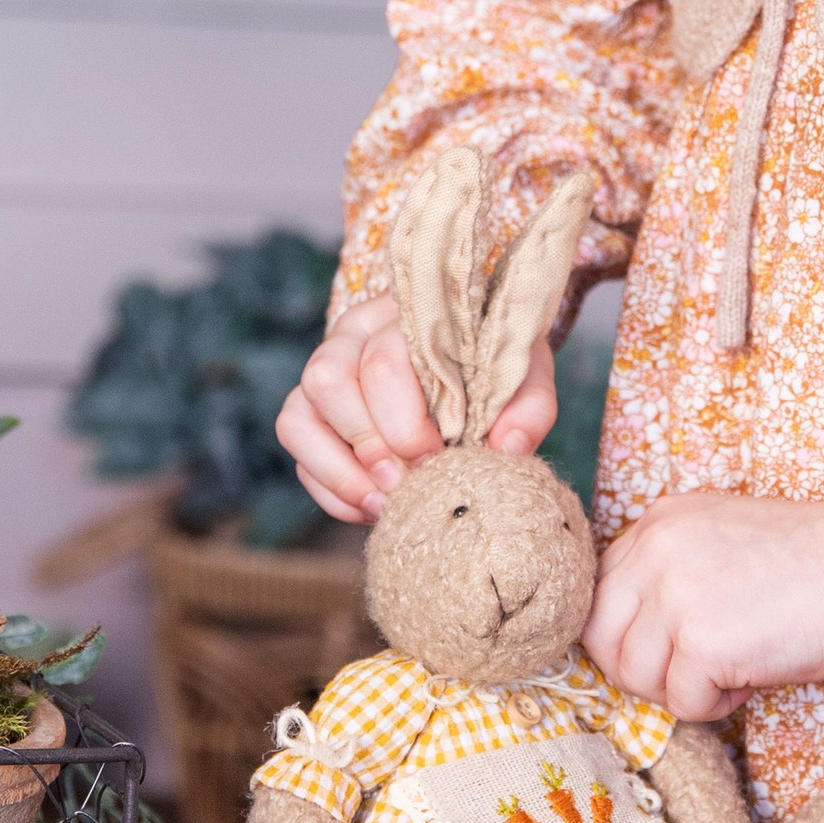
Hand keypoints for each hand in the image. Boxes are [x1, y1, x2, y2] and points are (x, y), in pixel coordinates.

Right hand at [277, 287, 555, 523]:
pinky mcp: (309, 408)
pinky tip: (370, 507)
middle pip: (328, 381)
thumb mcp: (523, 373)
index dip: (404, 421)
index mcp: (404, 315)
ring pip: (298, 415)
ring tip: (386, 503)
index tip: (439, 457)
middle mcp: (352, 334)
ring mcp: (323, 369)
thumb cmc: (493, 364)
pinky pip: (296, 447)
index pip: (382, 359)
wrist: (468, 359)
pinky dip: (328, 487)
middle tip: (411, 483)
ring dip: (340, 472)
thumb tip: (508, 447)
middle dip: (370, 446)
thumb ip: (527, 406)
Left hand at [585, 490, 823, 721]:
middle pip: (600, 639)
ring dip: (681, 689)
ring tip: (732, 669)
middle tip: (695, 671)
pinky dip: (717, 706)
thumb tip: (629, 642)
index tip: (665, 651)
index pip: (596, 595)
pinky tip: (752, 678)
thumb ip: (668, 573)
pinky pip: (682, 703)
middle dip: (642, 670)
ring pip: (635, 677)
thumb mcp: (719, 542)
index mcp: (656, 522)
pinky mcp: (702, 641)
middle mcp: (654, 550)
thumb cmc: (810, 563)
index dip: (627, 635)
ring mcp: (674, 595)